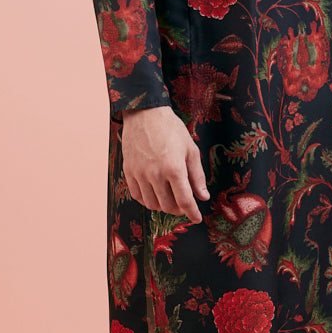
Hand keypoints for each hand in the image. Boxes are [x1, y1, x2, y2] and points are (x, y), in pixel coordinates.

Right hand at [120, 107, 209, 223]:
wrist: (145, 114)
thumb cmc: (171, 129)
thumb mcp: (190, 150)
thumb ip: (197, 176)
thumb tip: (203, 197)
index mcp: (174, 168)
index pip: (185, 201)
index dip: (192, 213)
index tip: (197, 219)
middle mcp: (155, 174)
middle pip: (168, 206)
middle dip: (179, 210)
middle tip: (184, 204)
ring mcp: (140, 174)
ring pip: (152, 204)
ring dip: (163, 206)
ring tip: (170, 199)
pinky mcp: (129, 172)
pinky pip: (137, 196)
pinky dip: (147, 200)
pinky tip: (155, 194)